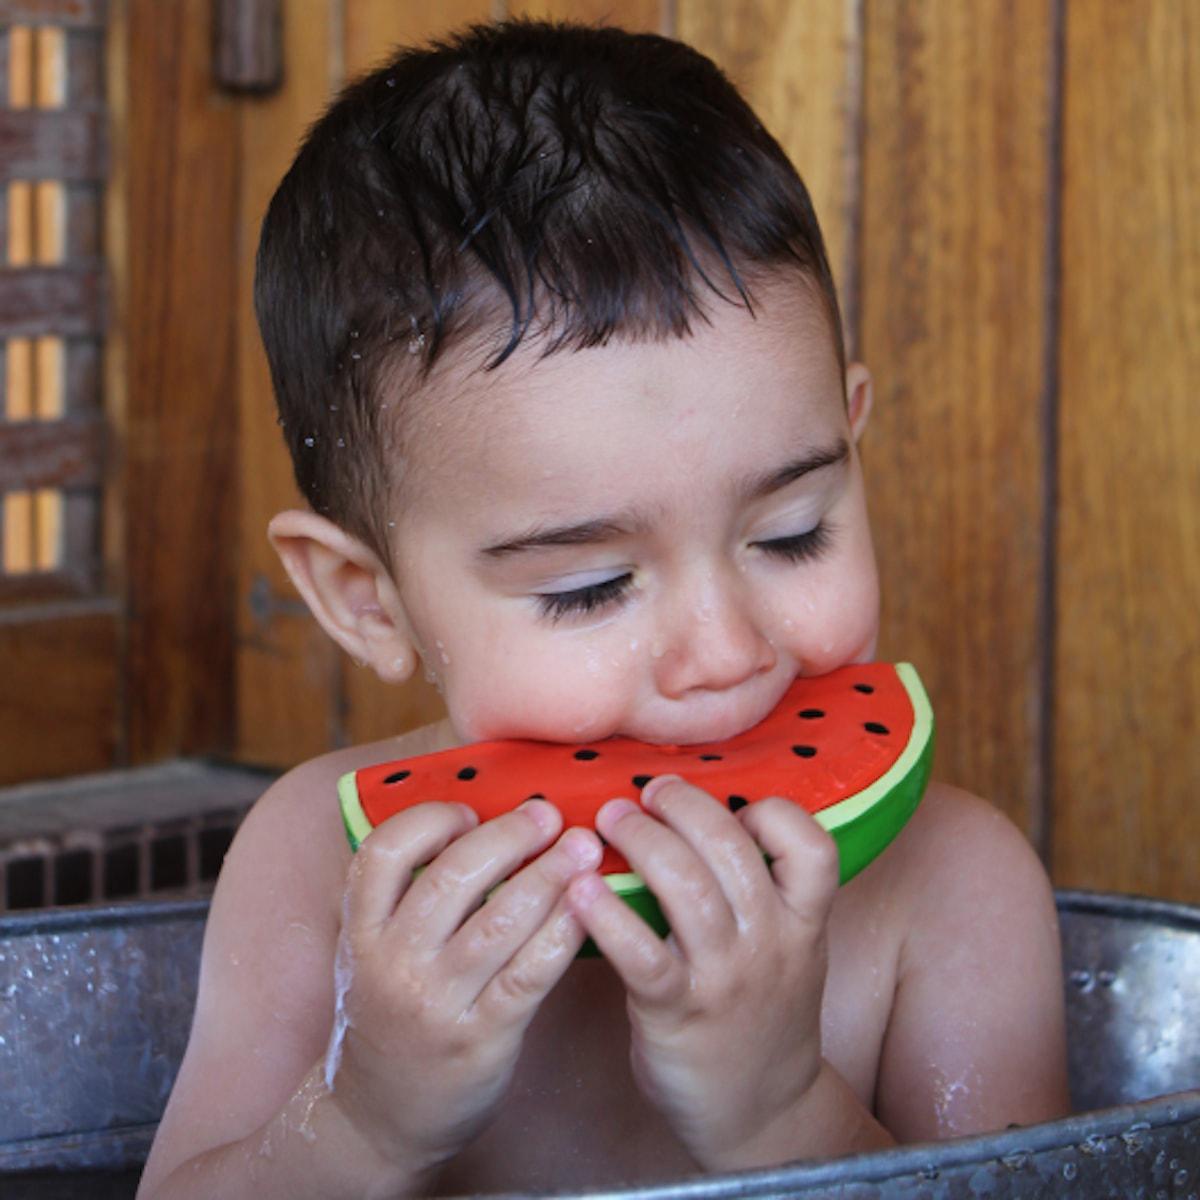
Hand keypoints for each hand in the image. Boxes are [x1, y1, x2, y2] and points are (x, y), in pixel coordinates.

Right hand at [329, 799, 601, 1179]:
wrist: (376, 1122)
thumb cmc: (388, 1021)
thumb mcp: (372, 956)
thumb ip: (407, 900)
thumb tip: (482, 827)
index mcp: (361, 933)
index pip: (383, 852)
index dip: (431, 820)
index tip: (470, 813)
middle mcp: (392, 963)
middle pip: (451, 877)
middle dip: (509, 836)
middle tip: (547, 815)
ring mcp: (436, 1003)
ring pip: (498, 921)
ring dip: (548, 875)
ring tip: (582, 848)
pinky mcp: (480, 1039)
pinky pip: (529, 974)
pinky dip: (562, 932)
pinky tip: (587, 907)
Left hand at [566, 776, 839, 1168]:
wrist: (763, 1115)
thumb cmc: (761, 1014)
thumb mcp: (790, 950)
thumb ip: (762, 892)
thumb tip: (700, 816)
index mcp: (803, 922)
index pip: (813, 846)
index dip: (774, 813)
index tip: (733, 804)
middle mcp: (770, 943)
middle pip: (732, 850)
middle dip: (682, 806)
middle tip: (646, 792)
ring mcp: (725, 979)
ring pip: (688, 889)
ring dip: (642, 842)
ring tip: (608, 820)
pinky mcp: (677, 1013)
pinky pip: (641, 955)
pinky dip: (608, 916)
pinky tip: (580, 890)